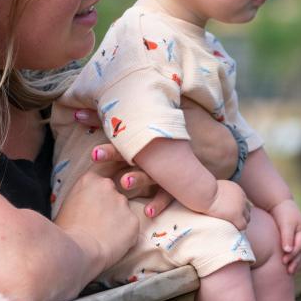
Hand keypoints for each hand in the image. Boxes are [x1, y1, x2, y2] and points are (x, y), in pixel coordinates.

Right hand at [54, 163, 139, 273]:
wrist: (74, 252)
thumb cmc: (63, 233)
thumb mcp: (66, 205)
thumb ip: (82, 197)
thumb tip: (86, 203)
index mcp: (90, 179)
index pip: (103, 174)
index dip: (102, 189)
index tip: (100, 199)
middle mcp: (108, 186)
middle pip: (114, 193)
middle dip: (109, 206)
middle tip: (97, 223)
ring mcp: (123, 203)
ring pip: (123, 210)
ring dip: (117, 220)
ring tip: (102, 236)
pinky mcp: (133, 221)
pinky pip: (130, 227)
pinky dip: (124, 235)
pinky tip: (111, 243)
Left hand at [73, 98, 237, 213]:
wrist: (223, 147)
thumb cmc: (192, 125)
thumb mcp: (173, 107)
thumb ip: (146, 101)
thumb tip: (115, 87)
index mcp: (152, 127)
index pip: (123, 121)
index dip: (99, 117)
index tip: (77, 116)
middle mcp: (159, 148)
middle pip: (134, 149)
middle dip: (114, 151)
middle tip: (94, 153)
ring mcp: (170, 167)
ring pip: (150, 174)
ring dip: (136, 179)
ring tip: (123, 183)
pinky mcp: (182, 183)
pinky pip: (170, 195)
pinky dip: (160, 203)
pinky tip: (148, 212)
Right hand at [206, 180, 250, 230]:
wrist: (205, 193)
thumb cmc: (204, 191)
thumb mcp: (215, 189)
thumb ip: (221, 194)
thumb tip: (215, 199)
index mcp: (237, 191)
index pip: (243, 203)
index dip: (238, 210)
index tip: (231, 214)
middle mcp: (242, 198)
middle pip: (247, 210)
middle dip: (241, 216)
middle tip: (232, 222)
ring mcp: (240, 207)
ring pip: (247, 219)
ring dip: (240, 223)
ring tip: (231, 227)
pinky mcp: (236, 215)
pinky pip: (242, 226)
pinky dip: (237, 228)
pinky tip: (230, 230)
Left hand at [269, 199, 300, 274]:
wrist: (280, 204)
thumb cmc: (282, 212)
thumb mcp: (285, 223)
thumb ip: (287, 236)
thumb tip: (288, 251)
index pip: (299, 245)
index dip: (293, 254)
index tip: (284, 261)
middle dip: (296, 262)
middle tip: (289, 271)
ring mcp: (300, 237)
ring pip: (300, 253)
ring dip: (296, 263)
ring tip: (290, 272)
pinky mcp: (294, 239)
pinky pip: (295, 251)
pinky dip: (293, 259)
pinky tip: (288, 266)